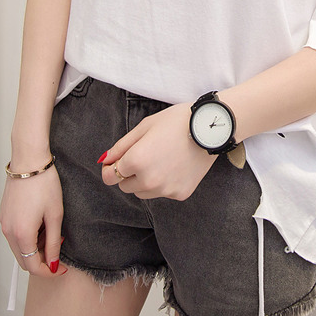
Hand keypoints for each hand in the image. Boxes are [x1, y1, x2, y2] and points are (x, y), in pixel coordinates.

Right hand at [0, 166, 66, 276]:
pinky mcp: (4, 216)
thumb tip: (52, 263)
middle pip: (24, 260)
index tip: (61, 267)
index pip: (33, 266)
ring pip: (19, 248)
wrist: (29, 161)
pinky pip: (15, 235)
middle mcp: (8, 231)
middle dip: (42, 258)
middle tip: (57, 245)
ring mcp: (4, 223)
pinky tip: (40, 222)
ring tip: (50, 229)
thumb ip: (53, 243)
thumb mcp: (55, 215)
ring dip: (35, 247)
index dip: (49, 271)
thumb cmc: (44, 183)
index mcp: (22, 234)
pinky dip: (28, 236)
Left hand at [99, 103, 214, 200]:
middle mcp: (148, 180)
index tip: (114, 163)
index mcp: (135, 161)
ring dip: (144, 180)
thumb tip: (105, 160)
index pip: (109, 176)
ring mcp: (165, 189)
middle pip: (125, 186)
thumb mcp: (145, 127)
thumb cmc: (176, 122)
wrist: (209, 129)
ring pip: (142, 192)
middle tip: (144, 155)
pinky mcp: (179, 194)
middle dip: (128, 173)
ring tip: (160, 160)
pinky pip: (162, 192)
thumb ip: (121, 146)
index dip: (109, 168)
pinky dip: (164, 183)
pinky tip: (174, 166)